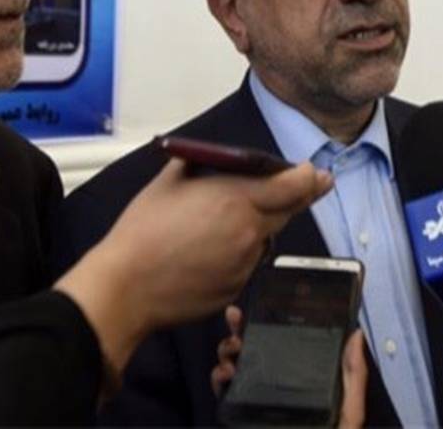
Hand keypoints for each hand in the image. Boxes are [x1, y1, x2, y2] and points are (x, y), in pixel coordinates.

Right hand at [56, 159, 330, 381]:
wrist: (127, 286)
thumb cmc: (144, 230)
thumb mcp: (169, 182)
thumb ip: (199, 164)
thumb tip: (213, 156)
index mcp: (237, 200)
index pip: (293, 187)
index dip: (309, 178)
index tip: (316, 172)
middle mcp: (250, 232)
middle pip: (289, 211)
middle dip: (301, 196)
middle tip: (314, 184)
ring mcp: (245, 264)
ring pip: (266, 238)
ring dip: (262, 226)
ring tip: (229, 221)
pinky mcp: (236, 287)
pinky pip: (247, 263)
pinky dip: (240, 253)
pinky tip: (211, 252)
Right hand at [209, 307, 366, 428]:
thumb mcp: (348, 414)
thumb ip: (353, 377)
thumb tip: (357, 334)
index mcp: (304, 380)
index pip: (286, 344)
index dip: (273, 321)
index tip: (262, 302)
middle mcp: (278, 386)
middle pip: (255, 348)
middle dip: (241, 329)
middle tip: (234, 319)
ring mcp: (256, 400)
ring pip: (236, 364)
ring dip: (228, 350)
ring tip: (232, 350)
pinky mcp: (240, 415)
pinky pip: (225, 392)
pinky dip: (220, 378)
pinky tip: (225, 373)